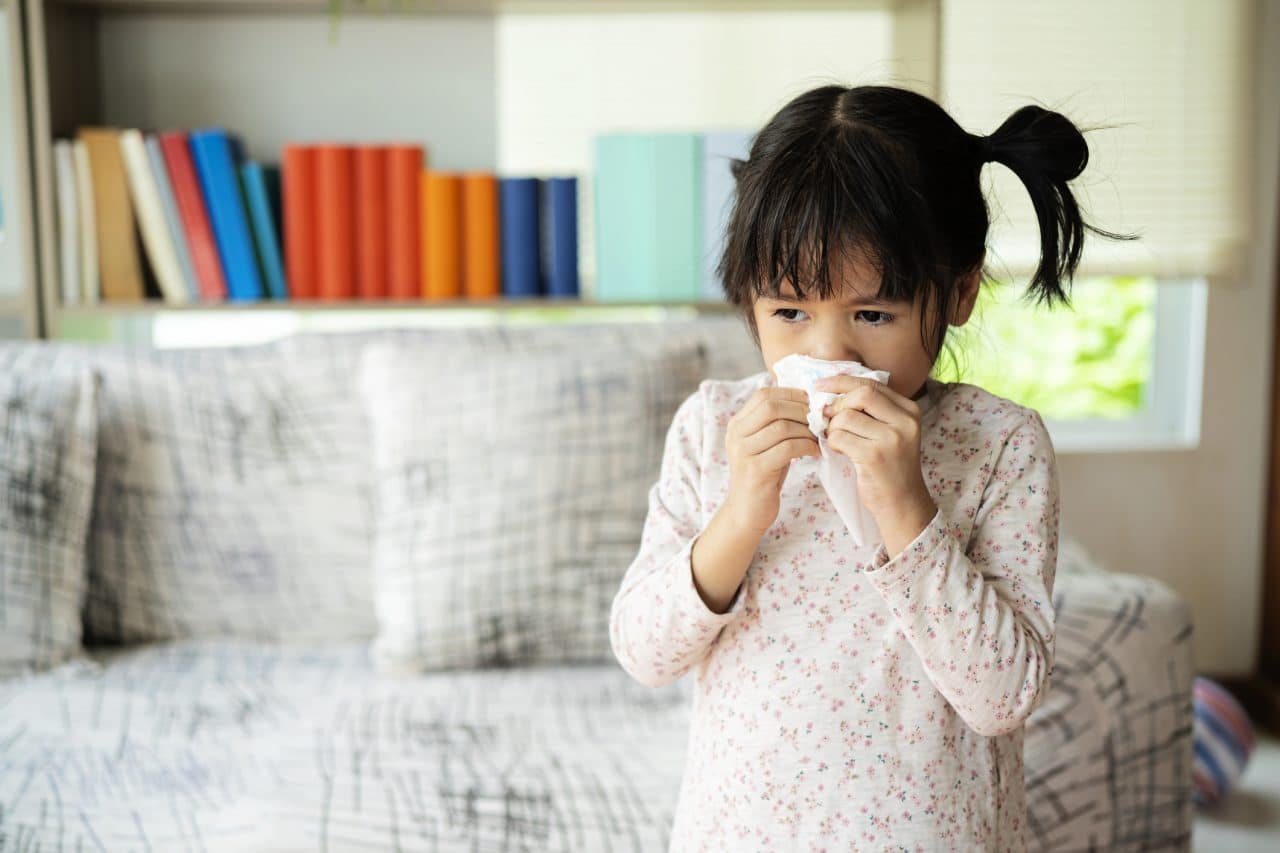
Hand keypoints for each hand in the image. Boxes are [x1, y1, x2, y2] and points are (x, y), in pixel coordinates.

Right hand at [722, 386, 820, 534]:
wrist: (747, 511)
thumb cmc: (764, 475)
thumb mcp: (766, 444)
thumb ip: (777, 423)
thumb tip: (808, 401)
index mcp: (737, 424)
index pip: (763, 394)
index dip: (790, 394)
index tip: (810, 404)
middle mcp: (736, 435)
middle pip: (771, 406)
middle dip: (801, 410)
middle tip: (819, 421)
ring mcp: (743, 452)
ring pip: (782, 427)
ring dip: (807, 430)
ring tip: (818, 438)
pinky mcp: (756, 470)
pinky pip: (788, 448)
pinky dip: (807, 447)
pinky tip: (816, 453)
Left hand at [813, 375, 937, 554]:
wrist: (902, 503)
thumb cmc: (889, 466)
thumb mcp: (890, 432)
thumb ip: (870, 409)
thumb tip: (830, 389)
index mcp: (909, 410)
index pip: (871, 383)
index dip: (841, 382)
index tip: (819, 385)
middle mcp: (905, 421)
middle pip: (860, 394)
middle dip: (837, 403)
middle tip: (826, 417)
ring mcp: (891, 438)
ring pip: (846, 416)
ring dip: (833, 428)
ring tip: (837, 440)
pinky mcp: (874, 456)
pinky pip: (839, 437)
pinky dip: (832, 442)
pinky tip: (839, 451)